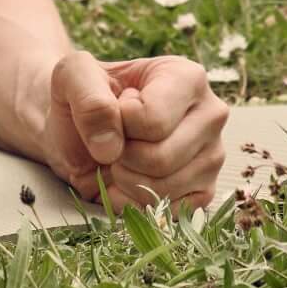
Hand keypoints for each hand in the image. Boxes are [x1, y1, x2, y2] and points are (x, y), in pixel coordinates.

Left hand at [44, 51, 229, 212]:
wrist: (87, 128)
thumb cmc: (87, 97)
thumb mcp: (73, 76)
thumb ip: (88, 99)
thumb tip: (110, 146)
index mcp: (189, 78)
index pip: (153, 120)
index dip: (119, 123)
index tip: (115, 108)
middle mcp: (211, 115)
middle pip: (161, 158)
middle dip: (121, 157)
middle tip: (113, 141)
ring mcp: (212, 155)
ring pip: (164, 188)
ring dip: (125, 180)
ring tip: (121, 157)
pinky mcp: (205, 190)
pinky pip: (170, 211)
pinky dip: (136, 202)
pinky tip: (129, 180)